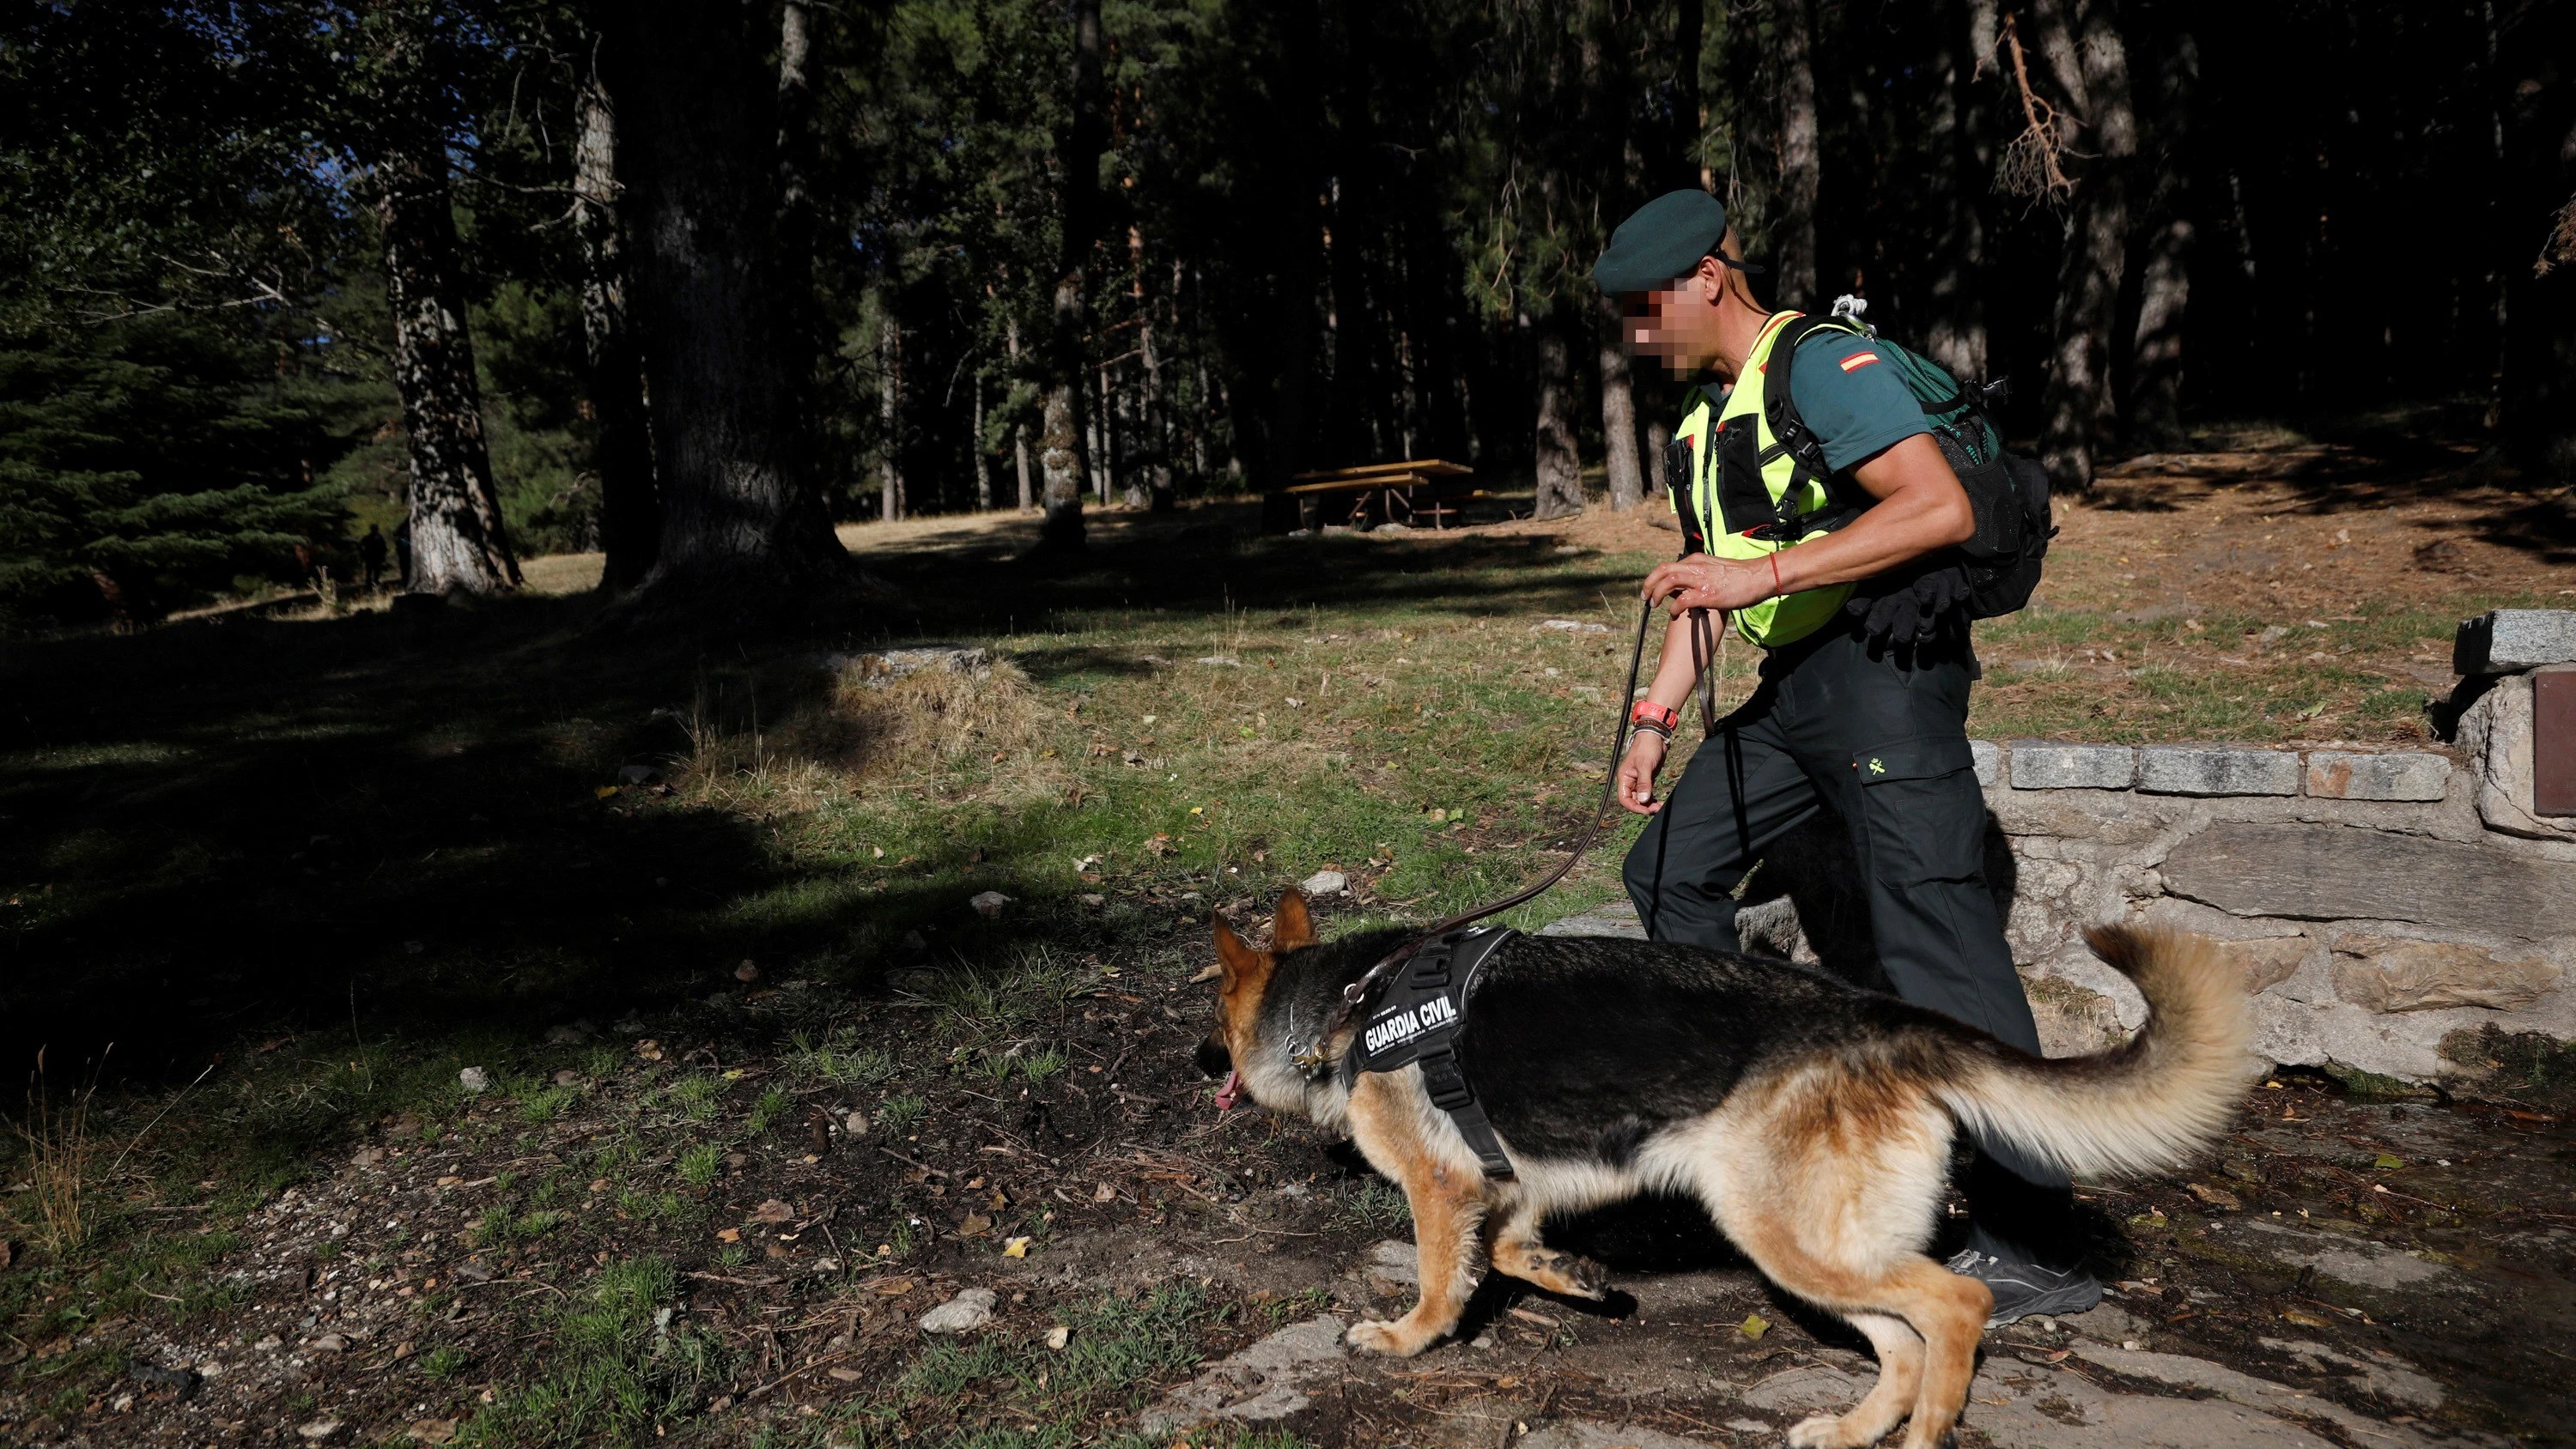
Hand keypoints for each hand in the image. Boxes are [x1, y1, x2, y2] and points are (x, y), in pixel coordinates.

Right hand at [1617, 732, 1668, 814]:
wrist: (1655, 737)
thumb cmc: (1647, 747)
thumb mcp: (1645, 765)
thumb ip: (1644, 783)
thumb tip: (1644, 800)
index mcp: (1624, 777)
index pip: (1624, 799)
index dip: (1634, 807)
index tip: (1646, 810)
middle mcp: (1630, 781)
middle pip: (1633, 801)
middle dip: (1643, 807)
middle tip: (1656, 809)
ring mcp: (1638, 781)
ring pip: (1641, 798)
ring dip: (1649, 805)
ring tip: (1659, 807)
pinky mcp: (1647, 779)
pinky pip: (1647, 793)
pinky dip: (1652, 799)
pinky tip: (1659, 802)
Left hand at [1641, 555, 1775, 614]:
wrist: (1759, 577)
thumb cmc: (1741, 576)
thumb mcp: (1717, 569)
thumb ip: (1702, 573)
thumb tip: (1691, 584)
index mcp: (1697, 561)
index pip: (1669, 566)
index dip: (1657, 578)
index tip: (1652, 589)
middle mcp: (1696, 567)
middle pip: (1663, 570)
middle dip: (1649, 583)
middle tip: (1645, 597)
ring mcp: (1701, 580)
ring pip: (1668, 581)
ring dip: (1657, 593)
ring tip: (1653, 605)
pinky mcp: (1707, 594)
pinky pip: (1682, 600)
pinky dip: (1674, 607)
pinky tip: (1673, 613)